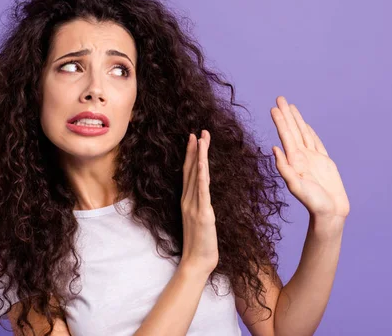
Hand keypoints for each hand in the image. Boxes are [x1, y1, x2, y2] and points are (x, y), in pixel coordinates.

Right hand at [179, 130, 218, 275]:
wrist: (197, 262)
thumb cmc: (200, 243)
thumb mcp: (200, 219)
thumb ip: (200, 205)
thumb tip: (203, 194)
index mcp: (188, 200)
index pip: (189, 173)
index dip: (191, 155)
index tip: (194, 139)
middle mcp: (188, 200)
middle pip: (191, 170)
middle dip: (195, 149)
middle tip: (199, 131)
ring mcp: (194, 206)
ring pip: (196, 176)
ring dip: (199, 156)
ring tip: (202, 139)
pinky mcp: (203, 214)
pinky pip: (202, 191)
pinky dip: (202, 175)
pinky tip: (203, 163)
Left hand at [271, 96, 349, 220]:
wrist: (329, 214)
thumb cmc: (313, 203)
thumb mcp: (296, 187)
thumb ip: (284, 168)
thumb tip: (274, 149)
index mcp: (294, 161)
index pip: (286, 136)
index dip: (280, 121)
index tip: (274, 108)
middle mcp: (302, 157)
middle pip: (293, 130)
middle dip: (286, 114)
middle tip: (280, 98)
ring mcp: (313, 159)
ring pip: (304, 134)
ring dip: (297, 120)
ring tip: (290, 106)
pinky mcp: (324, 162)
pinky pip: (316, 143)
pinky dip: (310, 132)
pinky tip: (305, 125)